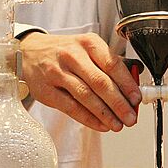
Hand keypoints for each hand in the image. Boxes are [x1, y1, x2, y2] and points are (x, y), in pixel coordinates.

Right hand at [19, 32, 141, 132]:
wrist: (30, 52)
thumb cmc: (65, 52)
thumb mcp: (88, 48)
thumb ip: (110, 64)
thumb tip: (135, 84)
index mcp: (88, 43)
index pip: (112, 64)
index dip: (127, 84)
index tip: (137, 98)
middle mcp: (72, 56)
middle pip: (100, 82)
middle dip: (119, 103)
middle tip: (131, 117)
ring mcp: (57, 73)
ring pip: (85, 96)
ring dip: (105, 114)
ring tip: (118, 124)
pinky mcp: (46, 91)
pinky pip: (71, 108)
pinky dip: (88, 119)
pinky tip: (101, 125)